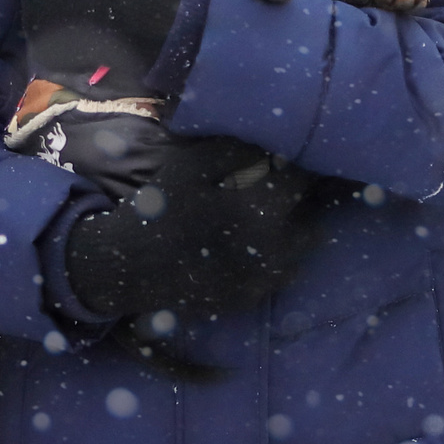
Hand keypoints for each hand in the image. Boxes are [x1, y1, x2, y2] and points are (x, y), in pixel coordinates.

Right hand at [62, 142, 319, 319]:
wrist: (129, 267)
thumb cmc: (160, 208)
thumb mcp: (191, 166)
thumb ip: (236, 151)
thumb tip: (274, 144)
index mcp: (260, 212)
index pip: (302, 183)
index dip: (299, 167)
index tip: (289, 159)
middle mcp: (271, 251)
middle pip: (313, 224)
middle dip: (303, 206)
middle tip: (283, 191)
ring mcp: (262, 280)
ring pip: (301, 254)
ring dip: (293, 234)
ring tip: (271, 219)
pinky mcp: (249, 299)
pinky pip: (280, 277)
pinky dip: (275, 259)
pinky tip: (253, 246)